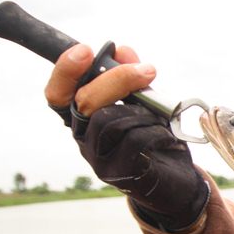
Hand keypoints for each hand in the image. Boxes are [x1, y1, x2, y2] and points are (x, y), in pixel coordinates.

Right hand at [44, 44, 208, 231]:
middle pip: (85, 102)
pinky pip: (134, 141)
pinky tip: (166, 135)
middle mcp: (84, 138)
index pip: (57, 95)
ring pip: (109, 121)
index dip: (65, 71)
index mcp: (83, 119)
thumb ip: (132, 77)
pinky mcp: (120, 174)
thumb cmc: (156, 140)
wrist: (176, 184)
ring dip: (141, 110)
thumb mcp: (146, 103)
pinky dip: (155, 131)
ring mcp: (98, 159)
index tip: (85, 49)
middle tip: (148, 70)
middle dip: (117, 80)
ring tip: (160, 115)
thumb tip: (123, 51)